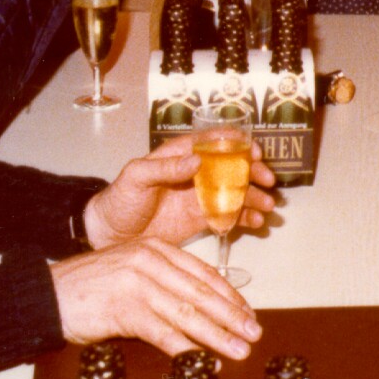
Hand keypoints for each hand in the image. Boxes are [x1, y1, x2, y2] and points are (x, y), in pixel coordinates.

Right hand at [50, 237, 260, 358]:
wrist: (47, 294)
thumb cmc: (88, 288)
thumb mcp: (130, 271)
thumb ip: (162, 282)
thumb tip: (200, 310)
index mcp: (156, 248)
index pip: (203, 273)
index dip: (229, 296)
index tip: (247, 313)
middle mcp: (150, 261)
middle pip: (202, 293)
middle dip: (232, 316)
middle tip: (254, 333)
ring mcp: (138, 284)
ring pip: (189, 313)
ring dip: (218, 336)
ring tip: (239, 350)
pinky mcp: (125, 309)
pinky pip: (165, 333)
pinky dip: (189, 351)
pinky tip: (205, 362)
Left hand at [82, 138, 277, 251]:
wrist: (110, 235)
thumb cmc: (119, 200)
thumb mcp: (136, 177)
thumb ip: (165, 167)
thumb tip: (197, 160)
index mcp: (179, 156)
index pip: (212, 142)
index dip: (235, 143)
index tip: (253, 150)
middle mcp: (194, 173)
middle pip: (232, 166)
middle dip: (253, 171)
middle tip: (267, 180)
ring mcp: (200, 197)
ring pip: (235, 192)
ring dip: (254, 196)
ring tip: (268, 205)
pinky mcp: (201, 219)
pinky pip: (229, 215)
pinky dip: (245, 218)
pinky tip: (256, 222)